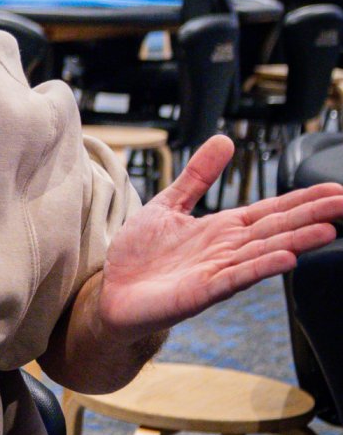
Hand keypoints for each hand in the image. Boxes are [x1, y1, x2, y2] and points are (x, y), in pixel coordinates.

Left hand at [98, 134, 342, 341]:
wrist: (112, 295)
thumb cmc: (140, 255)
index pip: (272, 210)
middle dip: (312, 216)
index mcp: (223, 229)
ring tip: (329, 230)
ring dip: (296, 242)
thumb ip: (198, 175)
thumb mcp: (169, 204)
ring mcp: (217, 272)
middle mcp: (228, 250)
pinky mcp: (200, 292)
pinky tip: (287, 260)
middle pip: (277, 229)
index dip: (302, 200)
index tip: (335, 190)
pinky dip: (260, 268)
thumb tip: (224, 139)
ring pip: (264, 253)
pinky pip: (235, 278)